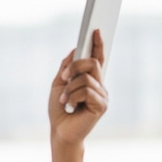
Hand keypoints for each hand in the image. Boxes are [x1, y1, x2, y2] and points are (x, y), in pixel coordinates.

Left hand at [48, 29, 107, 148]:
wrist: (60, 132)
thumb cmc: (59, 111)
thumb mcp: (58, 84)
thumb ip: (66, 67)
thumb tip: (76, 49)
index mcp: (90, 80)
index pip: (97, 58)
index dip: (98, 44)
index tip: (95, 29)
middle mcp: (99, 85)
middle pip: (93, 63)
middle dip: (75, 67)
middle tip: (63, 76)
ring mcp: (102, 95)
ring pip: (87, 78)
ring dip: (70, 88)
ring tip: (64, 100)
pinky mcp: (101, 105)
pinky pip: (87, 91)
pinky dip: (74, 97)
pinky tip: (70, 106)